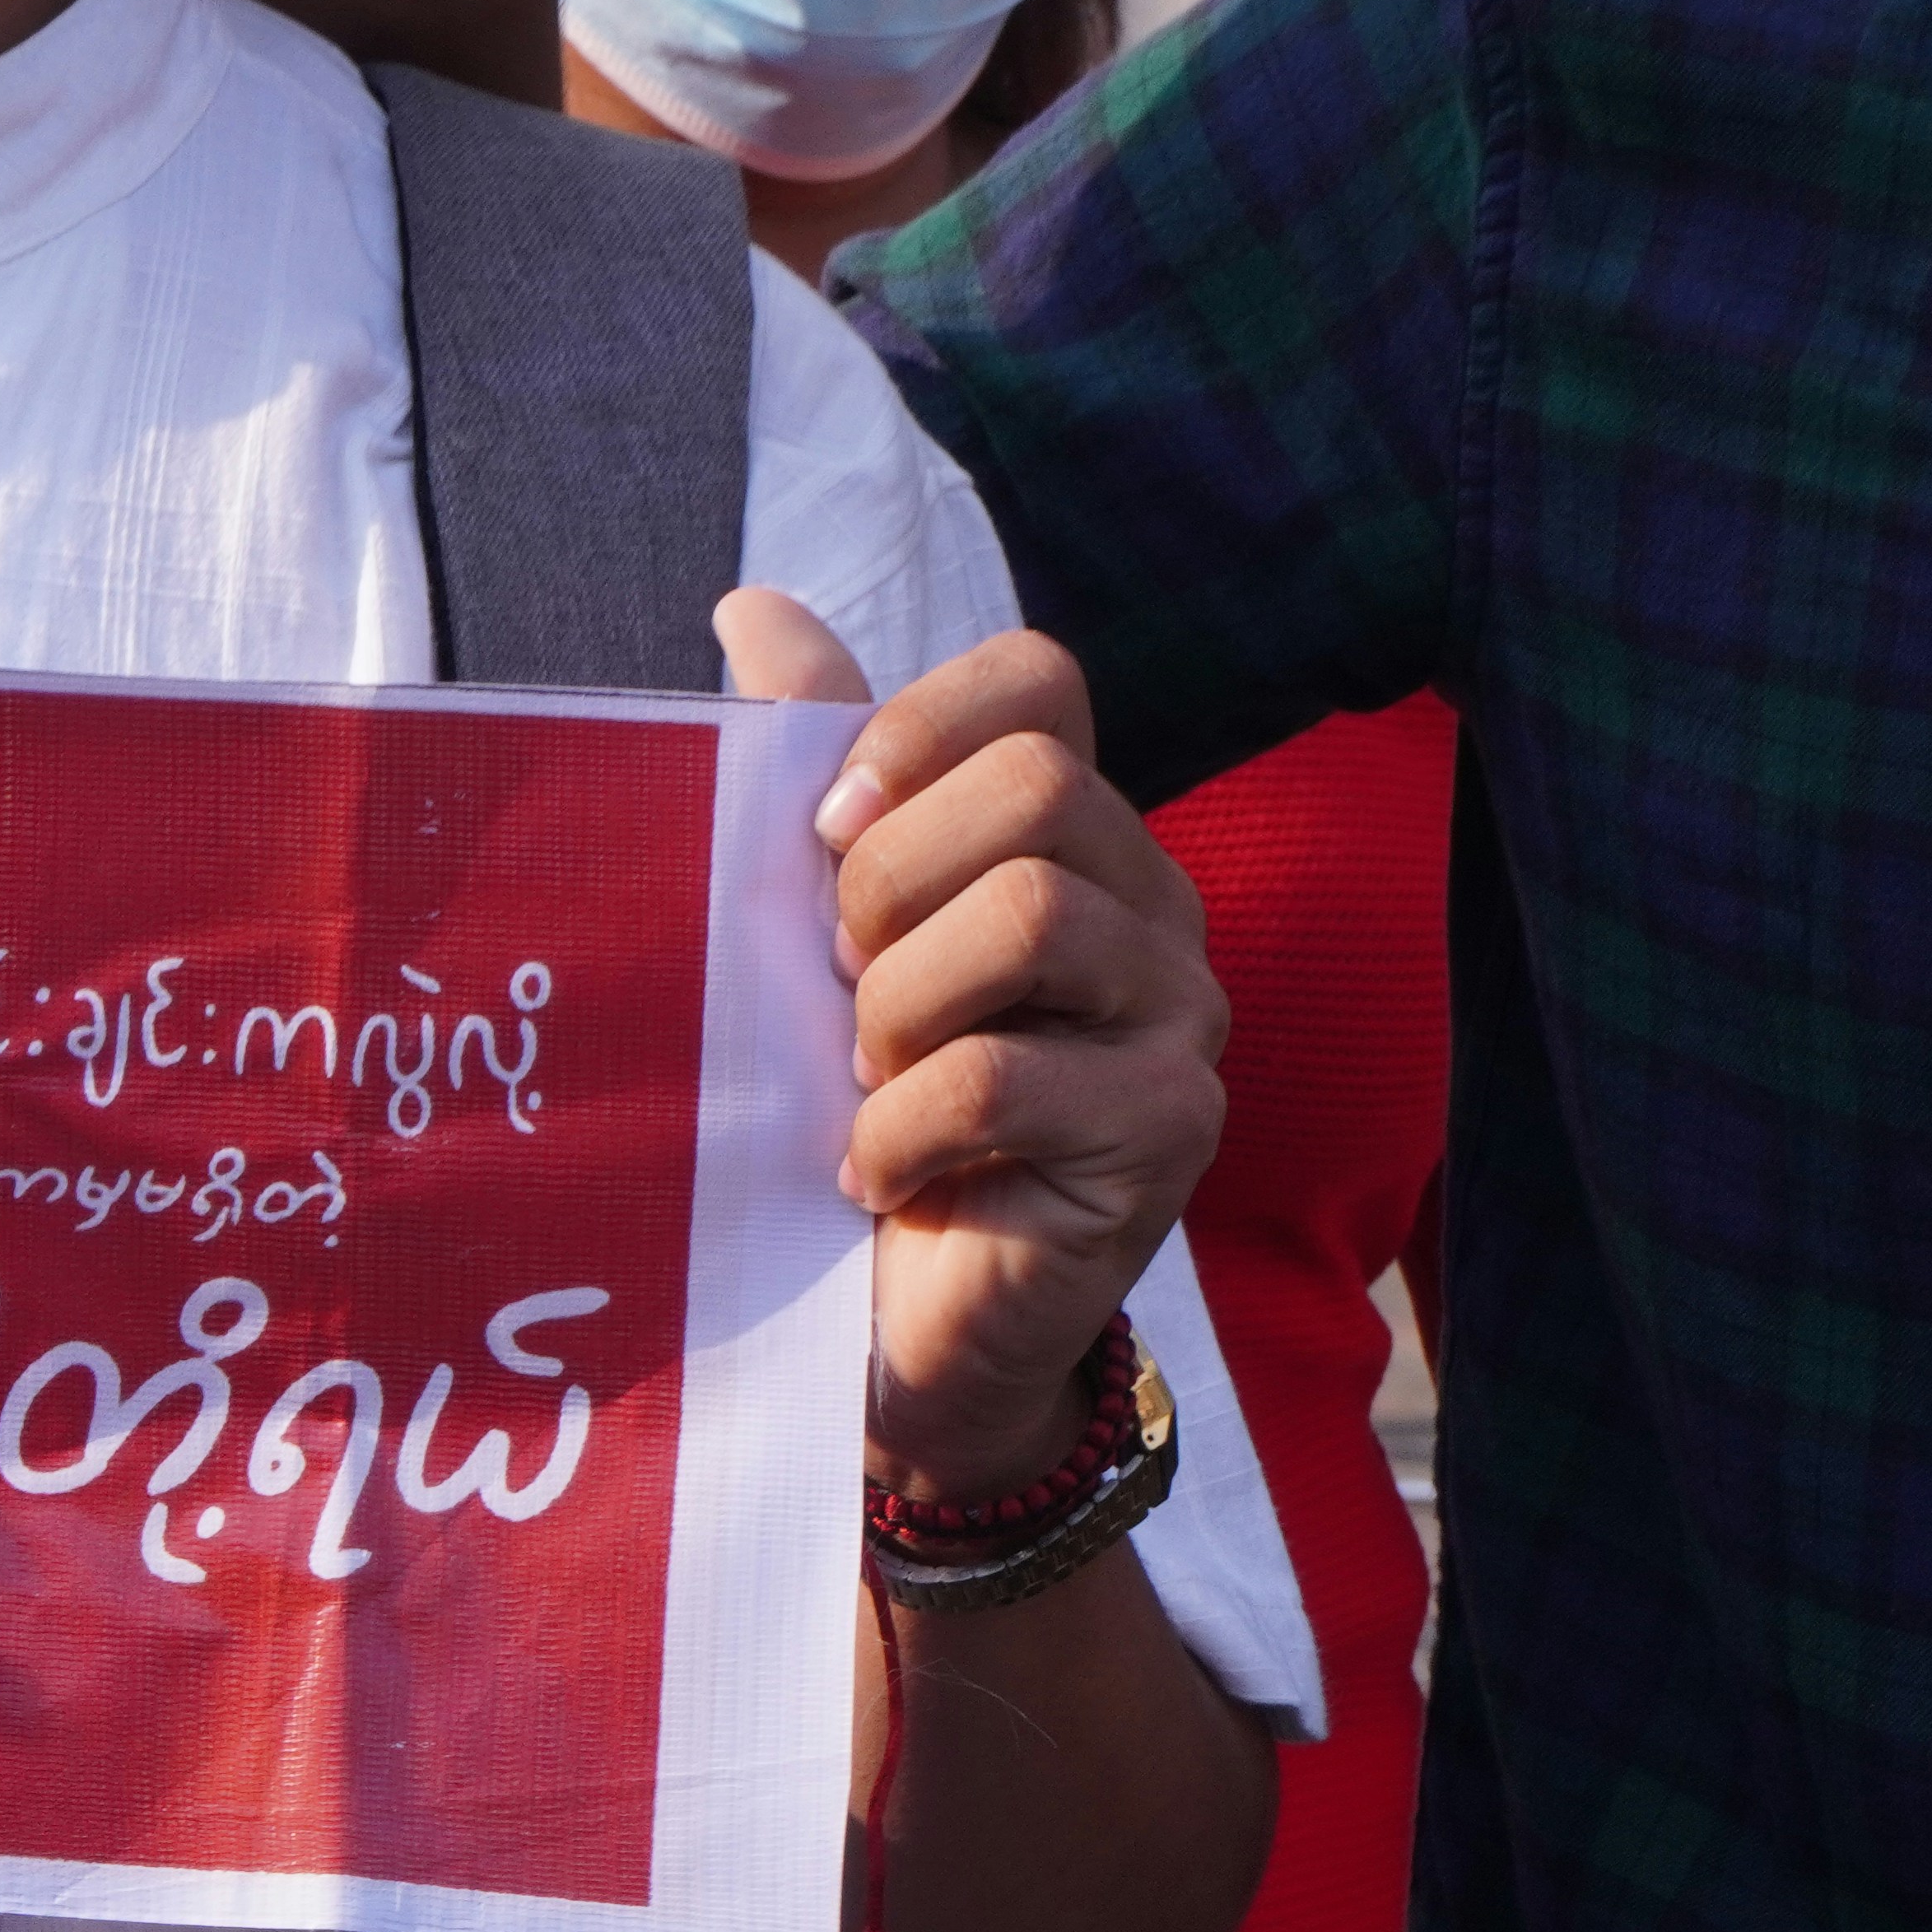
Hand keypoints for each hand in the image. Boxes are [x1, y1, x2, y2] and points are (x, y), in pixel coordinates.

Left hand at [721, 594, 1225, 1503]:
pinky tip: (870, 1172)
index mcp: (1070, 832)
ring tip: (860, 1081)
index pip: (1039, 680)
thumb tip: (750, 605)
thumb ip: (804, 769)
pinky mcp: (1171, 1130)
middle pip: (1037, 790)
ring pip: (1035, 916)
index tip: (821, 831)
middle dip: (889, 882)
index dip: (915, 729)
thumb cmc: (848, 1112)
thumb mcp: (808, 929)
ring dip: (898, 1006)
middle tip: (835, 987)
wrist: (883, 1327)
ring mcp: (1181, 1018)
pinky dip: (902, 1125)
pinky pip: (1013, 1073)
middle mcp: (1153, 904)